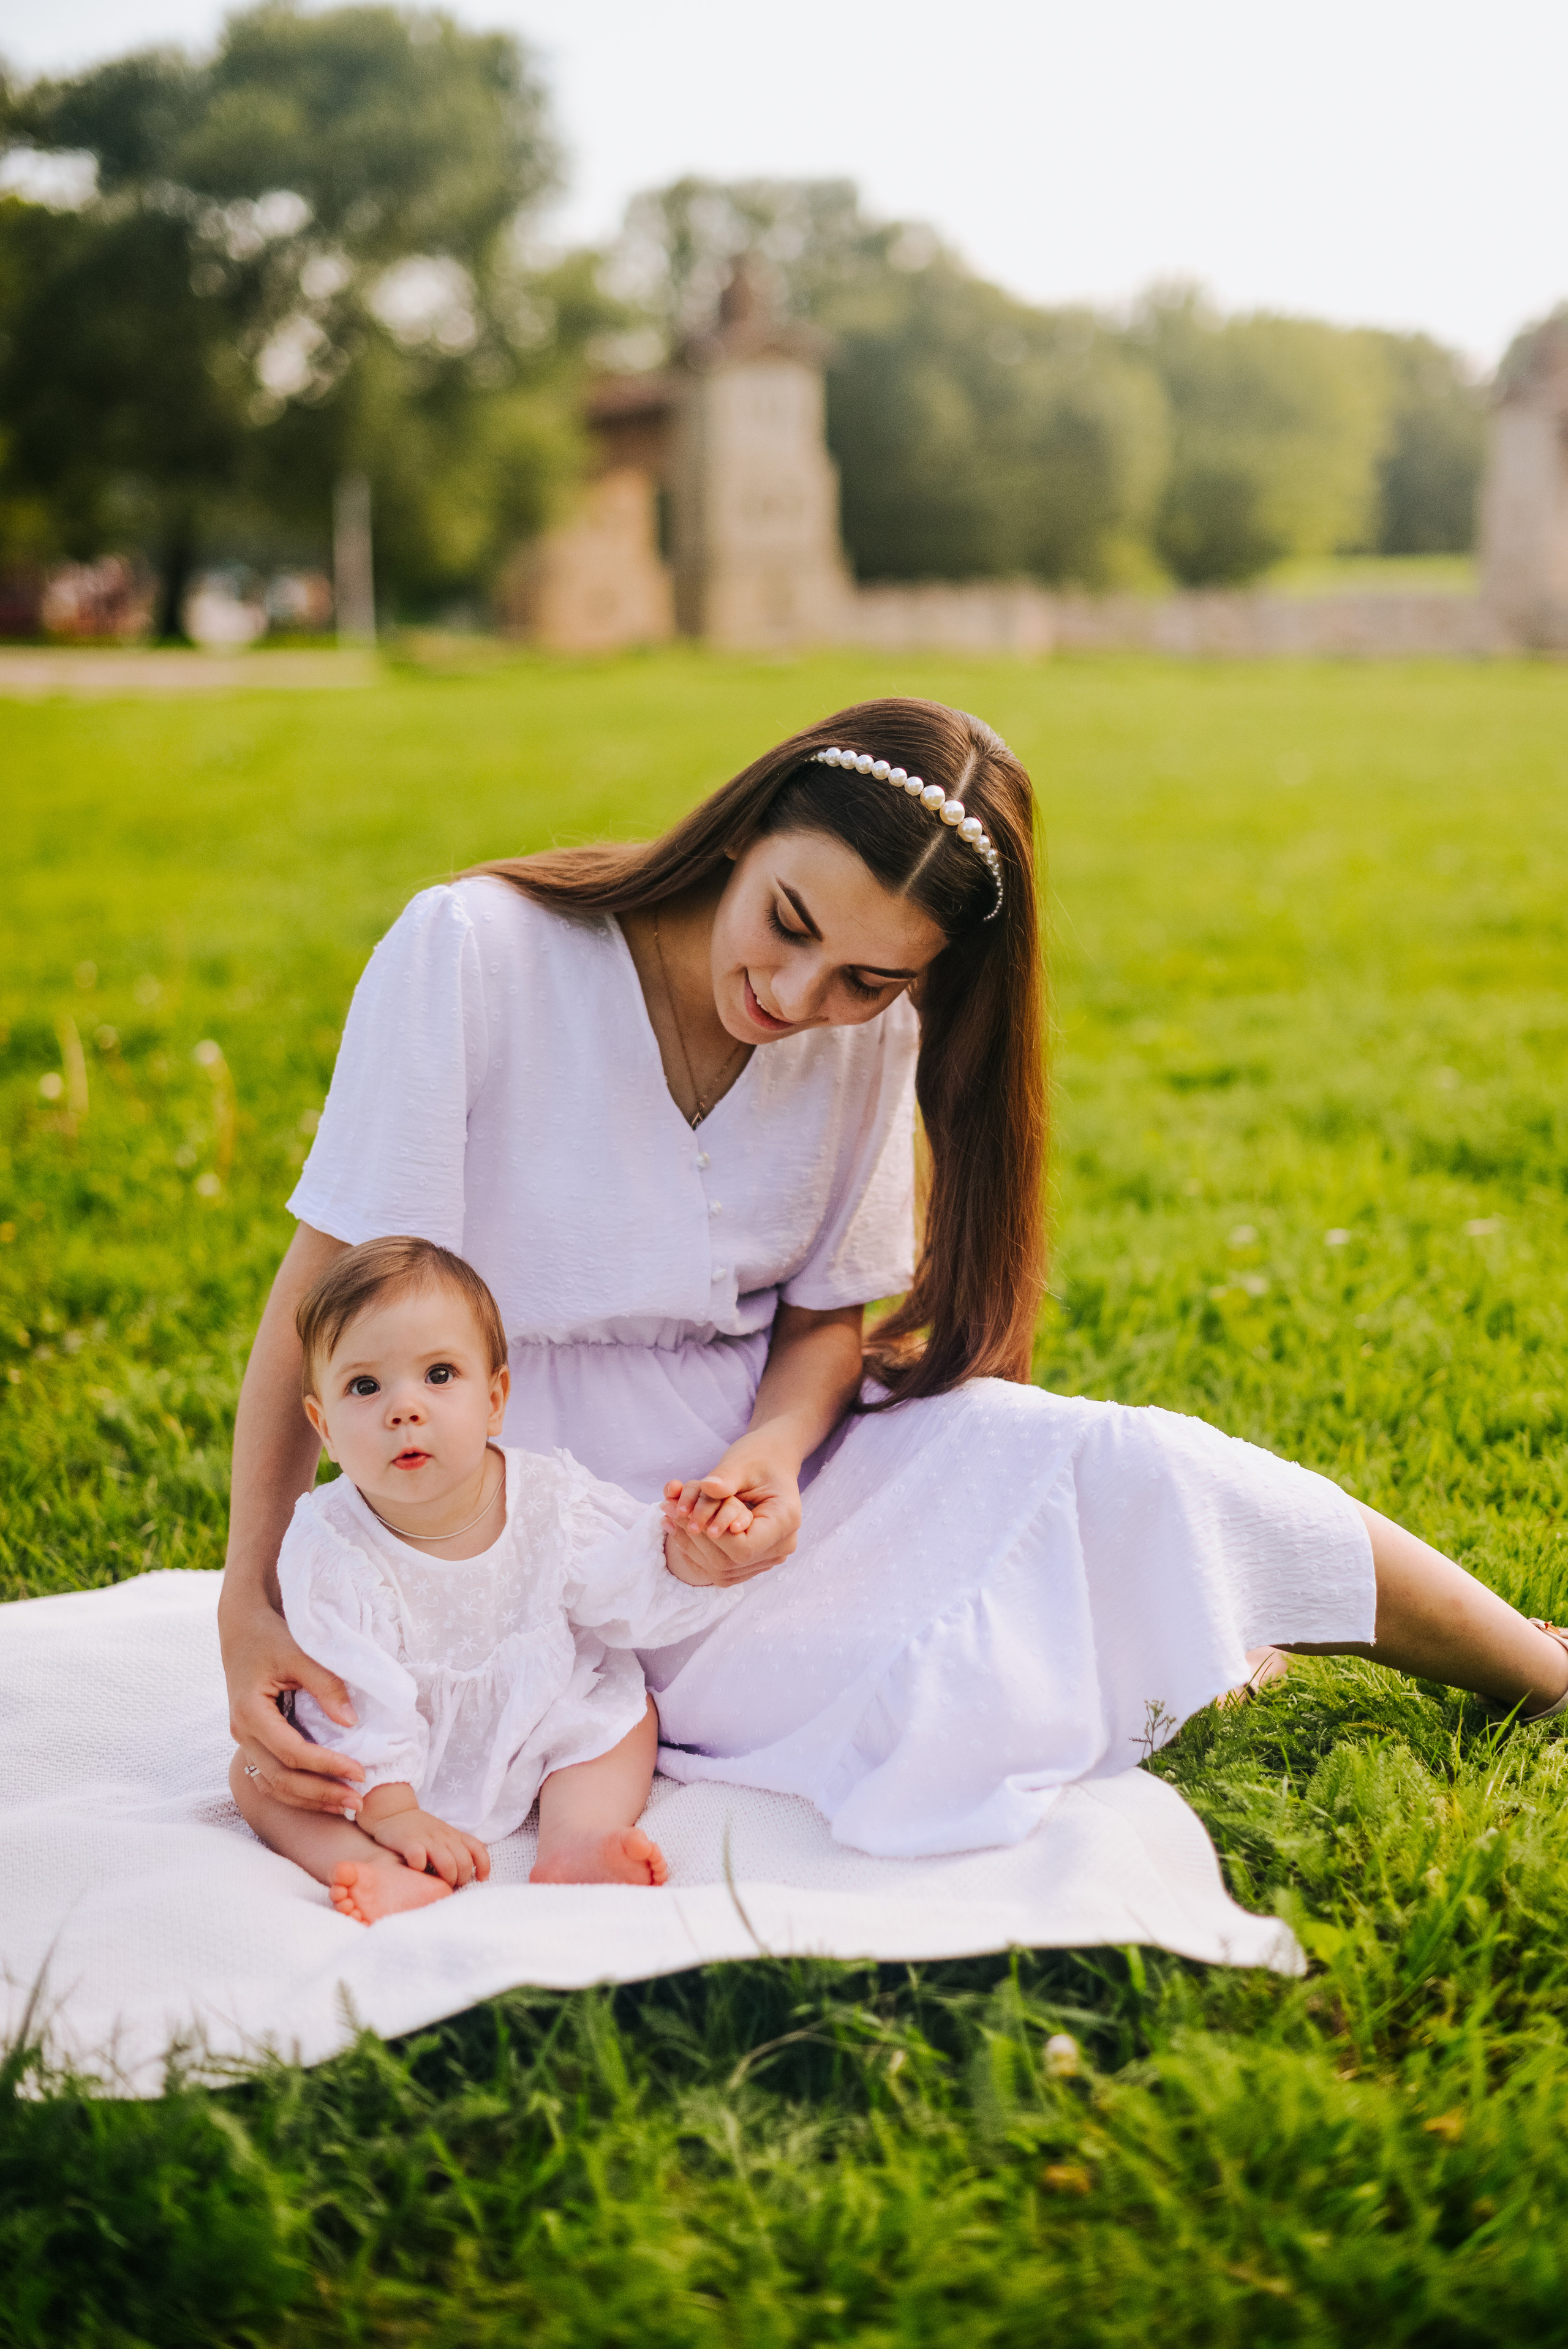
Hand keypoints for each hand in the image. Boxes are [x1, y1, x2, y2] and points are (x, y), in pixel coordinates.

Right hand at [221, 1590, 367, 1814]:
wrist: (243, 1628)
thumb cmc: (272, 1636)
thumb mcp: (300, 1653)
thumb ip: (325, 1685)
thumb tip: (351, 1722)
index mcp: (250, 1713)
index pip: (292, 1752)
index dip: (327, 1766)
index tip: (360, 1772)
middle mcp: (242, 1732)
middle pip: (281, 1778)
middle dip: (321, 1793)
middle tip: (358, 1802)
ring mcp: (244, 1740)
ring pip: (273, 1784)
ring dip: (309, 1799)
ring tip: (345, 1806)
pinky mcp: (252, 1740)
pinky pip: (270, 1776)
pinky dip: (296, 1791)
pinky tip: (322, 1796)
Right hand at [364, 1800, 490, 1886]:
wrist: (393, 1812)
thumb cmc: (420, 1829)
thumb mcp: (443, 1834)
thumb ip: (454, 1848)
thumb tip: (468, 1872)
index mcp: (454, 1835)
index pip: (478, 1848)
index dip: (484, 1865)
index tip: (480, 1879)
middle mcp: (444, 1837)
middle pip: (464, 1862)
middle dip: (461, 1878)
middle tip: (451, 1884)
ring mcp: (427, 1839)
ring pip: (448, 1864)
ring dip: (446, 1878)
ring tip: (437, 1883)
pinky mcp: (409, 1842)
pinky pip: (419, 1859)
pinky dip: (420, 1869)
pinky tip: (417, 1872)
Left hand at [661, 1429, 802, 1586]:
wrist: (772, 1461)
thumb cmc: (759, 1457)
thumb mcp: (742, 1462)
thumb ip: (725, 1477)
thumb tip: (707, 1487)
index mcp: (785, 1521)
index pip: (744, 1548)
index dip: (712, 1537)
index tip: (686, 1512)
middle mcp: (781, 1546)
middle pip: (729, 1562)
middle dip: (693, 1537)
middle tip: (667, 1507)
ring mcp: (768, 1558)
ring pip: (721, 1569)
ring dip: (689, 1544)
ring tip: (668, 1513)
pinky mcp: (753, 1561)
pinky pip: (720, 1568)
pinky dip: (695, 1549)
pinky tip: (676, 1526)